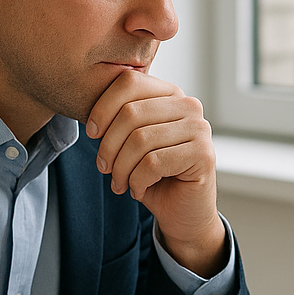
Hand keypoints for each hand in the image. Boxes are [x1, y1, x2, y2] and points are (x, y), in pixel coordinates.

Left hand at [85, 70, 227, 276]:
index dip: (102, 107)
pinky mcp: (203, 155)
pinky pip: (153, 163)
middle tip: (104, 168)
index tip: (92, 134)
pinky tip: (139, 190)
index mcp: (170, 93)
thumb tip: (90, 112)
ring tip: (120, 183)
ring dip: (121, 168)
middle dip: (109, 146)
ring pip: (140, 140)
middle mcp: (189, 105)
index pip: (129, 82)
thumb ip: (120, 118)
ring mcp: (200, 129)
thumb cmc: (154, 176)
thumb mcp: (132, 140)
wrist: (182, 212)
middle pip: (131, 113)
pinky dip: (137, 181)